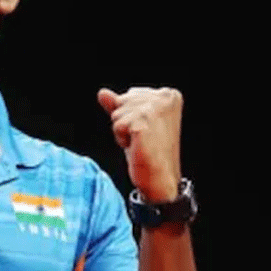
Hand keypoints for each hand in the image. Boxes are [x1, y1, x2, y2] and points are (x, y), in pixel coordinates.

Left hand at [97, 87, 183, 201]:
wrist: (159, 177)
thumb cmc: (150, 151)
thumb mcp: (134, 122)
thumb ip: (120, 104)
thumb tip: (102, 93)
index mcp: (169, 94)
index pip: (130, 95)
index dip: (130, 115)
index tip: (145, 130)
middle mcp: (164, 98)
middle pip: (122, 101)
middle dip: (125, 121)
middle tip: (142, 138)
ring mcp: (155, 109)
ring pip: (117, 113)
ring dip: (122, 131)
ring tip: (139, 142)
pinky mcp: (143, 122)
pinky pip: (117, 125)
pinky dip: (121, 138)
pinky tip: (136, 146)